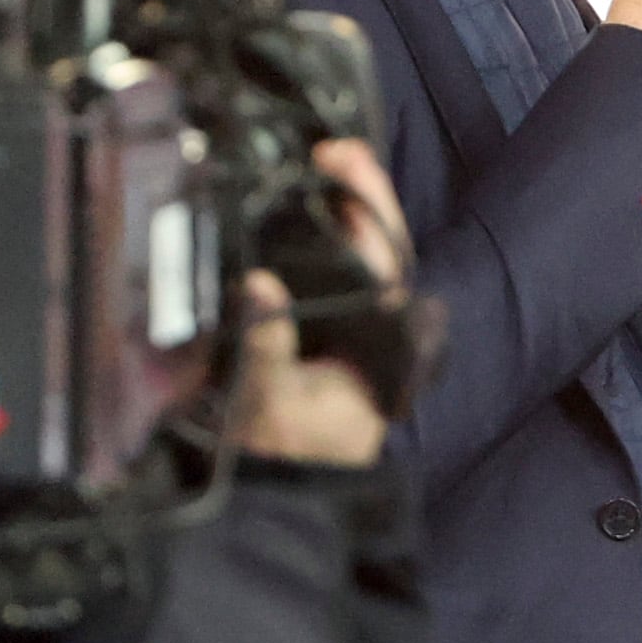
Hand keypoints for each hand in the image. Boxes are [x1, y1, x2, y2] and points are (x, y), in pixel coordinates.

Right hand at [227, 139, 410, 467]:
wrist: (279, 496)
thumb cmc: (291, 454)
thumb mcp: (275, 406)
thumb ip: (268, 351)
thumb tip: (259, 288)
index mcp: (376, 329)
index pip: (383, 243)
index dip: (365, 192)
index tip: (337, 155)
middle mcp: (363, 317)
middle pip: (362, 236)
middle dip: (344, 187)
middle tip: (319, 147)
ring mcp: (335, 321)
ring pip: (334, 253)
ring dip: (314, 211)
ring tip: (293, 166)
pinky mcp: (305, 329)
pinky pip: (301, 273)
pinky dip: (286, 243)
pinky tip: (263, 218)